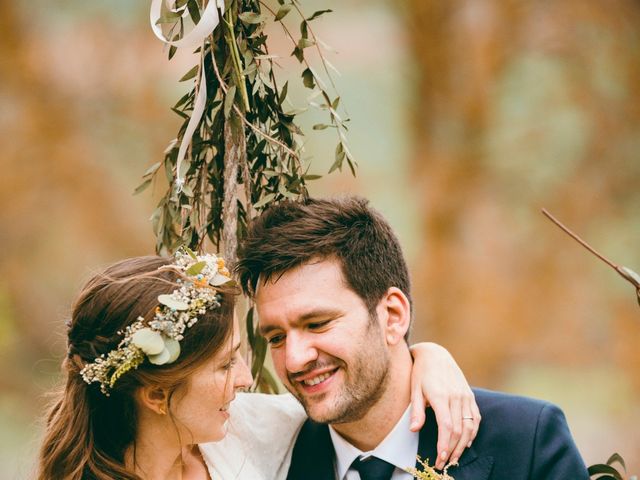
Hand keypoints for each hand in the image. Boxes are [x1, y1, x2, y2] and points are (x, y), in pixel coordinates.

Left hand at [409, 342, 479, 469]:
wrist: (435, 354)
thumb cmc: (421, 372)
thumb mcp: (414, 389)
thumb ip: (416, 411)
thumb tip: (414, 429)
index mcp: (440, 395)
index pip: (446, 426)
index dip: (444, 444)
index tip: (440, 458)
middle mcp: (455, 396)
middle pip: (458, 429)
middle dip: (452, 449)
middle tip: (444, 462)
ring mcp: (465, 395)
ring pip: (469, 426)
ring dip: (464, 444)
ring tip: (455, 457)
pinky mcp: (470, 395)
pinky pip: (476, 417)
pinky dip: (473, 431)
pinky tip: (467, 441)